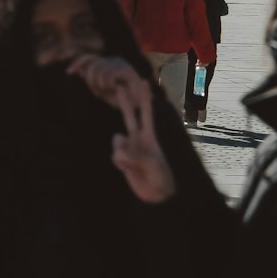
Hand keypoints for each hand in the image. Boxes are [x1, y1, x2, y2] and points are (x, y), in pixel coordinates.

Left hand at [67, 53, 139, 107]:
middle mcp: (113, 60)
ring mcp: (120, 64)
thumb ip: (91, 79)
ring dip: (100, 85)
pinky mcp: (127, 70)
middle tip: (98, 92)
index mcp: (107, 63)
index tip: (68, 72)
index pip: (88, 57)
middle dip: (90, 81)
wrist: (139, 107)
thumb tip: (78, 69)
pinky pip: (109, 75)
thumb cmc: (121, 100)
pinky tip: (114, 88)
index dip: (76, 63)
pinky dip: (108, 84)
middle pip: (91, 65)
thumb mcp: (102, 90)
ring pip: (99, 71)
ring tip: (108, 91)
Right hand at [106, 63, 175, 204]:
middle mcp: (138, 139)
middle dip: (125, 102)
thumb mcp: (153, 165)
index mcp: (150, 137)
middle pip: (129, 116)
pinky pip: (115, 156)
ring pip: (117, 141)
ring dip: (122, 152)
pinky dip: (121, 164)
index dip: (145, 97)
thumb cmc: (161, 177)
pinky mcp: (122, 160)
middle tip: (120, 85)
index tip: (144, 81)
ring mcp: (129, 149)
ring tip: (133, 165)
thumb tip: (120, 150)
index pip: (147, 113)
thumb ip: (136, 155)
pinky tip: (129, 170)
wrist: (157, 196)